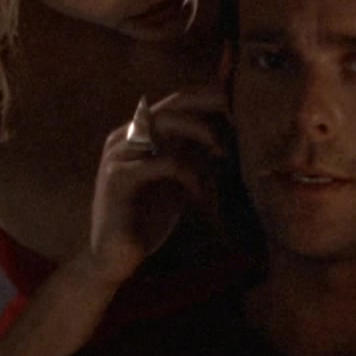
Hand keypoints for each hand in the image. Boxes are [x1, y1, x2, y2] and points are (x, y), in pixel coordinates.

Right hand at [79, 89, 228, 288]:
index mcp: (139, 133)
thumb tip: (229, 134)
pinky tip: (200, 193)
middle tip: (240, 118)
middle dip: (210, 105)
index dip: (209, 97)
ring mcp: (118, 152)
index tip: (241, 105)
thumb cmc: (147, 219)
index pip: (177, 100)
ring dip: (202, 133)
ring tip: (222, 152)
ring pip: (166, 123)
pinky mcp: (118, 176)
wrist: (114, 257)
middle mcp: (126, 135)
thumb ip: (194, 156)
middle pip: (174, 103)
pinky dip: (190, 174)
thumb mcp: (178, 182)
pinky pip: (164, 162)